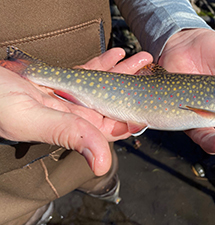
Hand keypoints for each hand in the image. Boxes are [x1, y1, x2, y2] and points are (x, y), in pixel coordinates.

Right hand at [0, 48, 152, 175]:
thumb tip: (102, 164)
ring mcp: (70, 95)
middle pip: (112, 102)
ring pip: (104, 85)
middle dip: (134, 86)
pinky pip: (88, 72)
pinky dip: (103, 63)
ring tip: (142, 58)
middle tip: (151, 70)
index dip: (131, 117)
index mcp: (71, 127)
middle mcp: (74, 113)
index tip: (150, 105)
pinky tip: (117, 55)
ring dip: (124, 71)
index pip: (110, 127)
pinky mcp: (61, 80)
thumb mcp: (32, 119)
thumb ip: (68, 135)